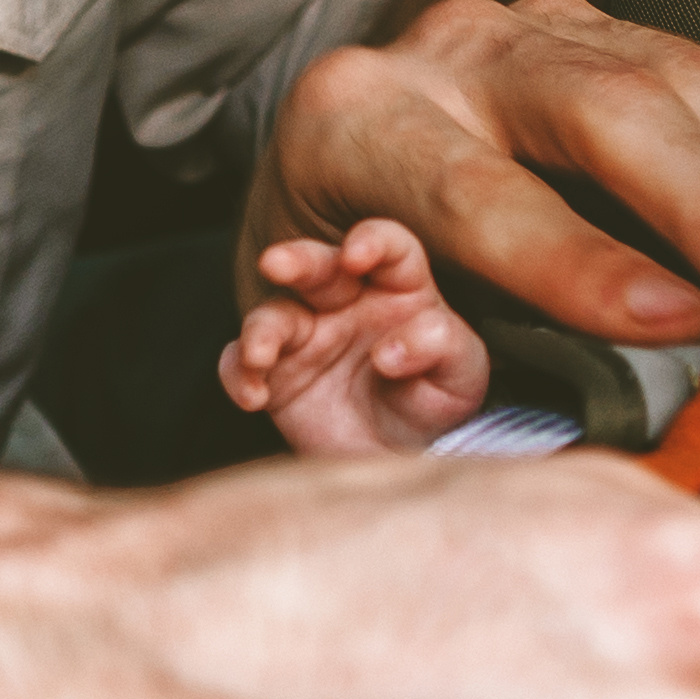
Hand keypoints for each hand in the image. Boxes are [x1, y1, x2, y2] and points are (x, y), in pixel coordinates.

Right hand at [221, 220, 491, 452]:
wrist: (401, 457)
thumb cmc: (435, 401)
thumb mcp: (461, 376)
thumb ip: (441, 347)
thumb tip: (391, 348)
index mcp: (399, 288)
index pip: (388, 247)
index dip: (372, 240)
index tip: (357, 255)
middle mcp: (346, 301)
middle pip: (317, 265)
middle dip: (296, 259)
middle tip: (276, 263)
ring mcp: (306, 335)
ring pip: (272, 313)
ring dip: (260, 329)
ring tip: (261, 356)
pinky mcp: (275, 373)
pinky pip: (240, 363)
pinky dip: (238, 374)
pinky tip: (254, 396)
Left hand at [252, 0, 699, 349]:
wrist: (335, 160)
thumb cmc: (337, 263)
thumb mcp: (326, 330)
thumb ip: (412, 377)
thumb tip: (529, 449)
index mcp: (356, 125)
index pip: (479, 194)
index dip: (584, 264)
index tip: (679, 325)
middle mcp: (448, 54)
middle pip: (604, 109)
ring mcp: (536, 25)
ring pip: (678, 80)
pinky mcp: (607, 28)